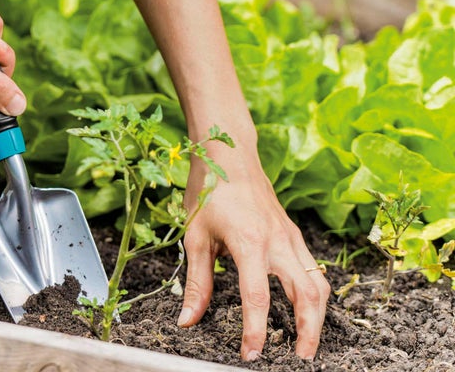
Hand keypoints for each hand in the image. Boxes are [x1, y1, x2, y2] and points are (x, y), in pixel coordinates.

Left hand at [178, 143, 329, 360]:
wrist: (230, 154)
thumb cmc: (209, 190)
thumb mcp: (196, 236)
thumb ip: (196, 282)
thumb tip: (188, 320)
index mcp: (249, 242)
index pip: (258, 297)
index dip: (255, 331)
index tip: (251, 354)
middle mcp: (277, 241)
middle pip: (306, 294)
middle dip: (307, 331)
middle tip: (300, 358)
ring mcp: (291, 236)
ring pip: (317, 282)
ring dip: (317, 316)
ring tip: (306, 342)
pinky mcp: (294, 233)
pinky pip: (313, 267)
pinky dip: (315, 293)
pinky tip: (305, 308)